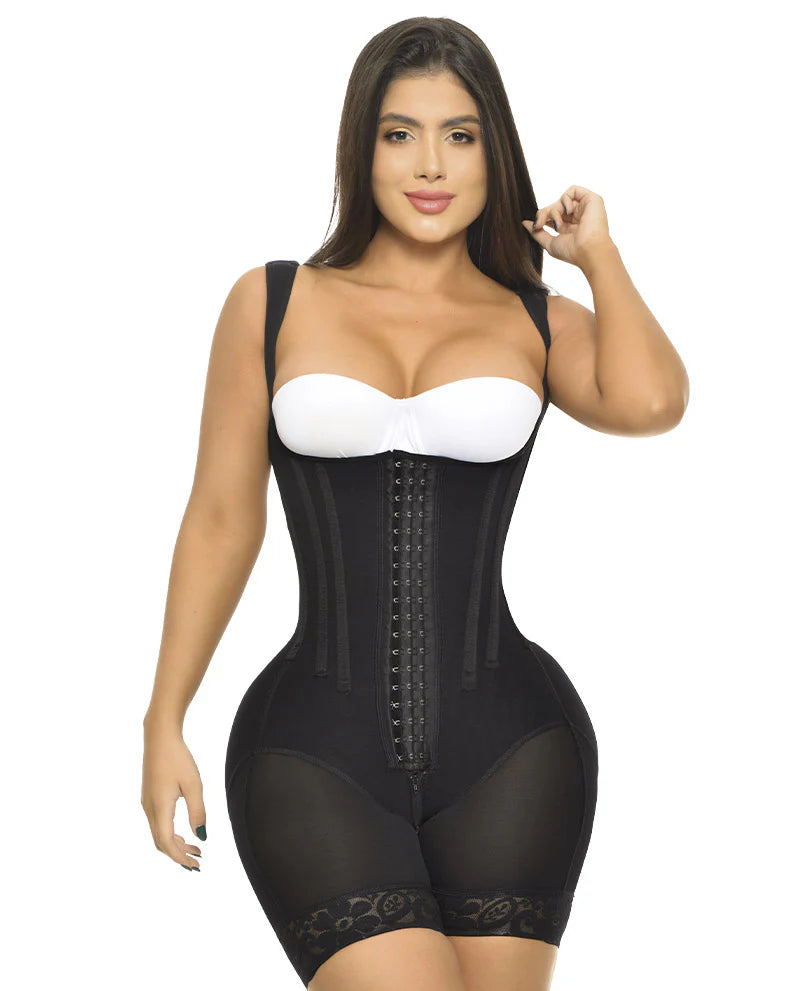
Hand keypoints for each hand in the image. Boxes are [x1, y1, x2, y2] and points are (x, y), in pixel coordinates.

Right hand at [141, 723, 205, 870]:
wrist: (159, 737)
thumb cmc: (178, 758)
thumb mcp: (193, 785)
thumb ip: (198, 812)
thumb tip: (202, 836)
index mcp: (160, 808)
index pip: (167, 843)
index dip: (180, 857)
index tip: (195, 866)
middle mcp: (149, 809)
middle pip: (160, 842)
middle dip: (178, 855)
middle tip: (198, 861)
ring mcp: (146, 803)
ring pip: (158, 833)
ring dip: (175, 844)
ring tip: (195, 848)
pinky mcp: (148, 796)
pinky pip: (157, 823)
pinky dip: (169, 833)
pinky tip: (183, 831)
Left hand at [522, 185, 612, 268]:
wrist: (588, 250)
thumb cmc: (572, 251)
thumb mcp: (549, 243)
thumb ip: (537, 233)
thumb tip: (524, 223)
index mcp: (570, 228)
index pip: (552, 216)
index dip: (542, 218)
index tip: (536, 226)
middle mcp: (578, 217)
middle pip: (554, 206)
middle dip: (544, 214)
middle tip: (539, 224)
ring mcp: (585, 208)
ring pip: (561, 200)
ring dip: (554, 211)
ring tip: (559, 224)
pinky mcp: (591, 199)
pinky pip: (572, 190)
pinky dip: (566, 199)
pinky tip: (569, 212)